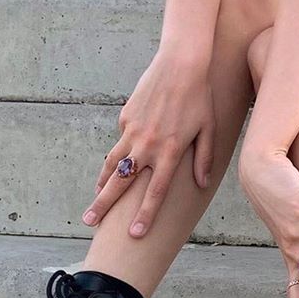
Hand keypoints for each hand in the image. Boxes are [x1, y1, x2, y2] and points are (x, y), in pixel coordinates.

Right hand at [82, 52, 214, 234]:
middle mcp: (148, 144)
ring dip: (102, 184)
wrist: (181, 64)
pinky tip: (118, 164)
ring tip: (93, 202)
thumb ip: (203, 158)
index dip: (145, 215)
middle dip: (104, 205)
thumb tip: (201, 185)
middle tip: (90, 223)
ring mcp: (134, 131)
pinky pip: (121, 140)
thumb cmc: (200, 97)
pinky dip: (118, 154)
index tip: (134, 234)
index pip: (155, 191)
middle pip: (122, 182)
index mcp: (170, 151)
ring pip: (113, 163)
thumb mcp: (209, 129)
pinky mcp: (126, 117)